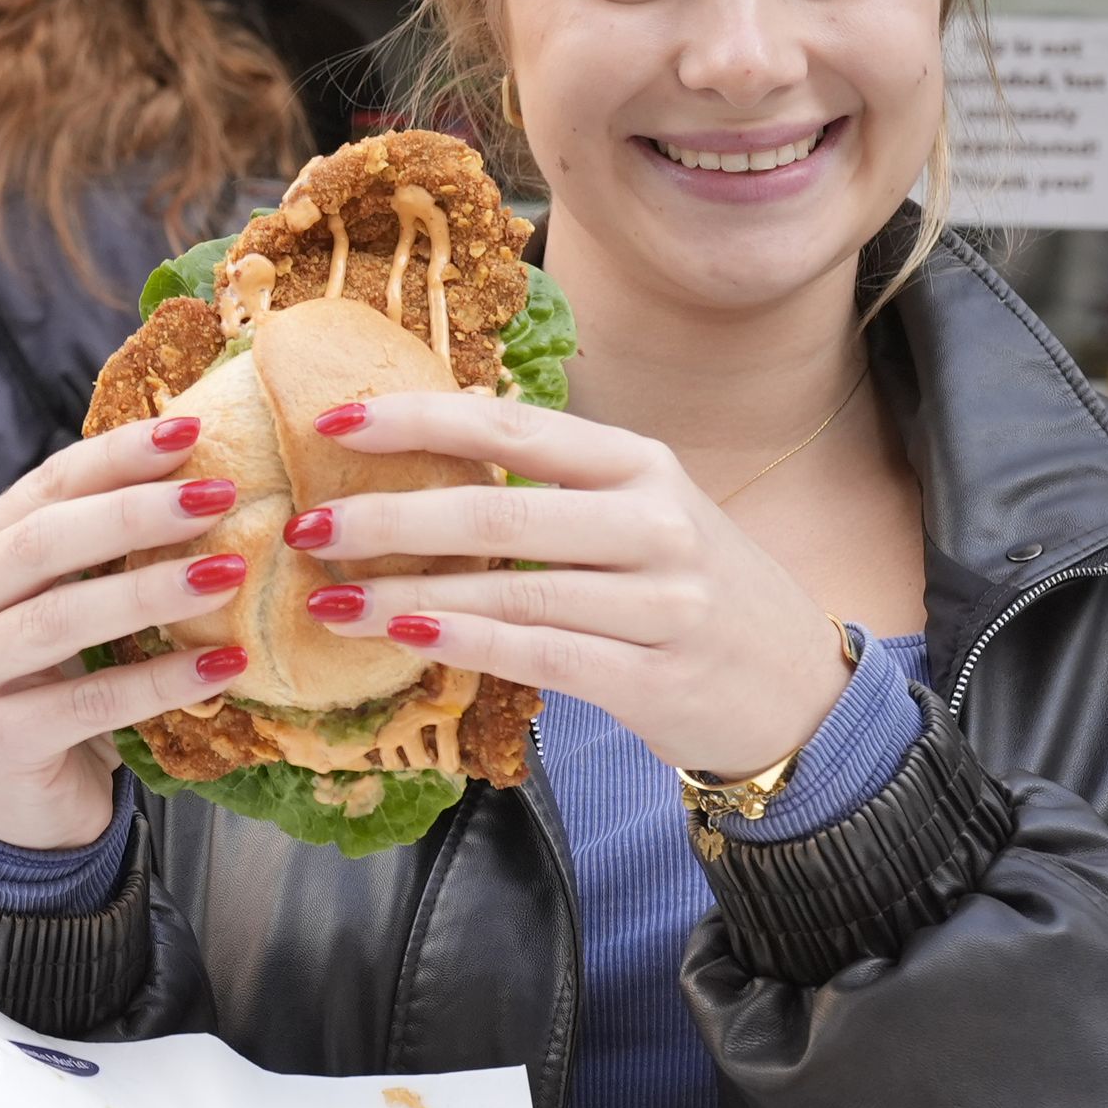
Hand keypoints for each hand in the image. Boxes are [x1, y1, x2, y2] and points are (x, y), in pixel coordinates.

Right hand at [0, 413, 262, 852]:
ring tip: (227, 574)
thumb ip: (120, 548)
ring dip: (147, 592)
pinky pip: (85, 704)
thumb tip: (214, 469)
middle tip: (218, 496)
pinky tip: (221, 667)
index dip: (116, 456)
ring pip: (56, 621)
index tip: (190, 430)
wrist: (31, 799)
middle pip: (41, 544)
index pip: (46, 486)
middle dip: (133, 513)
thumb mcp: (88, 602)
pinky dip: (157, 682)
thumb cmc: (71, 681)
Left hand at [283, 391, 851, 780]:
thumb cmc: (691, 589)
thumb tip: (421, 455)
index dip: (419, 420)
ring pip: (511, 591)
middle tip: (309, 525)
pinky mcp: (655, 679)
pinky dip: (467, 644)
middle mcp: (656, 523)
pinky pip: (540, 656)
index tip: (335, 422)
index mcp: (640, 463)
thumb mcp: (641, 511)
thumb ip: (554, 484)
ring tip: (330, 596)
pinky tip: (408, 637)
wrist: (799, 687)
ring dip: (406, 592)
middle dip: (389, 518)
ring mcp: (662, 603)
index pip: (513, 429)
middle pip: (499, 512)